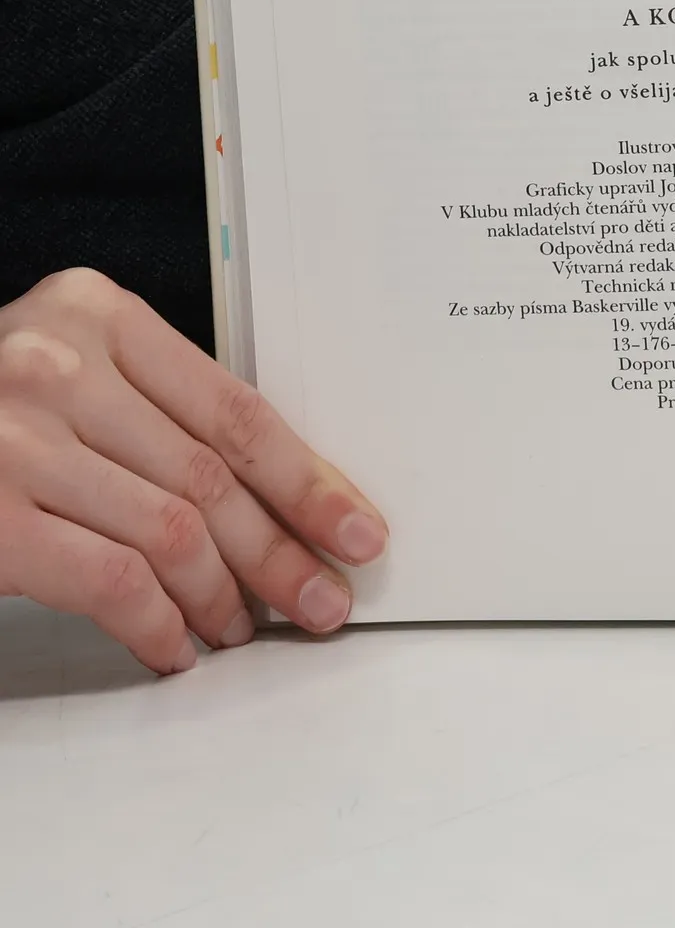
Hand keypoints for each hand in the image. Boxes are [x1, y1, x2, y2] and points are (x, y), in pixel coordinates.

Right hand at [0, 268, 386, 673]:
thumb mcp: (67, 366)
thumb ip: (154, 404)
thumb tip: (281, 491)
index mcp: (97, 311)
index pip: (235, 407)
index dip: (307, 479)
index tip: (357, 527)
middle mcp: (56, 364)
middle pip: (210, 476)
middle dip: (282, 550)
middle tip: (324, 599)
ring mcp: (13, 441)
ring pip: (170, 531)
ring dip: (223, 595)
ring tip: (246, 626)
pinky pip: (108, 579)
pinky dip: (157, 623)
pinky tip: (175, 645)